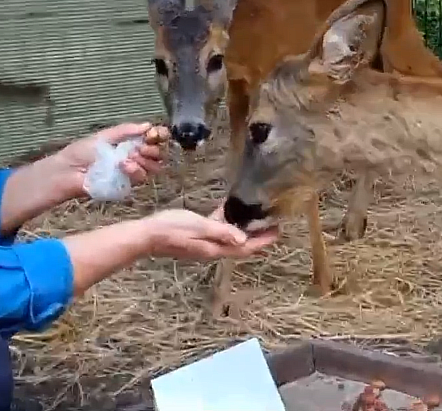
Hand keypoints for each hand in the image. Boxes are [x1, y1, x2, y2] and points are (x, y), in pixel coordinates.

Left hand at [55, 122, 169, 197]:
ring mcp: (132, 172)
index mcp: (129, 142)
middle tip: (142, 148)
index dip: (159, 136)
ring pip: (154, 167)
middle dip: (154, 149)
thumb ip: (126, 130)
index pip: (153, 139)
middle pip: (158, 154)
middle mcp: (134, 157)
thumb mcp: (104, 136)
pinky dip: (135, 170)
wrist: (69, 172)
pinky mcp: (128, 184)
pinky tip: (124, 166)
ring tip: (129, 158)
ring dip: (145, 161)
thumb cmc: (81, 152)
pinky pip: (142, 177)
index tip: (156, 133)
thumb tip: (148, 125)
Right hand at [145, 209, 277, 259]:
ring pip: (230, 238)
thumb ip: (222, 232)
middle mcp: (213, 249)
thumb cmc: (172, 229)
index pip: (245, 248)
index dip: (263, 241)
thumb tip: (244, 240)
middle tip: (272, 226)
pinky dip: (227, 223)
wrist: (146, 235)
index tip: (278, 232)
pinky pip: (217, 230)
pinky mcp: (196, 236)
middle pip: (241, 245)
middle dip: (258, 237)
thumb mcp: (199, 227)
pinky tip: (228, 211)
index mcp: (216, 248)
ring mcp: (204, 243)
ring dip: (244, 230)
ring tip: (256, 219)